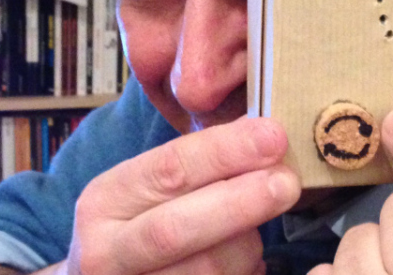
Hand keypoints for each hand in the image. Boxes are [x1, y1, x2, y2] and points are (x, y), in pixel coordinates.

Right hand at [64, 117, 300, 274]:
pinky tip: (250, 259)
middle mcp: (105, 252)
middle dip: (239, 204)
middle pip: (175, 230)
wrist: (114, 274)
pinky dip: (246, 270)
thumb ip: (199, 162)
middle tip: (287, 182)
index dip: (224, 152)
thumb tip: (261, 132)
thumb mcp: (151, 186)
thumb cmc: (142, 223)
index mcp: (106, 201)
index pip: (167, 170)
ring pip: (205, 270)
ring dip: (247, 245)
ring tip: (259, 228)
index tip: (273, 136)